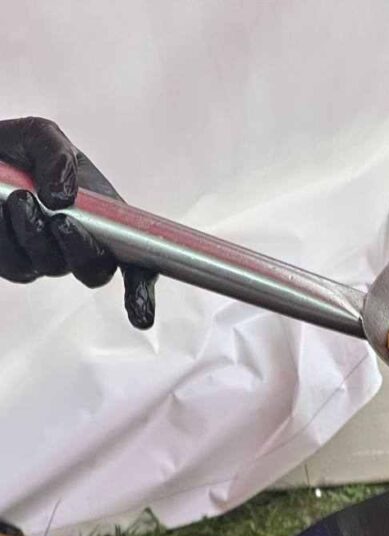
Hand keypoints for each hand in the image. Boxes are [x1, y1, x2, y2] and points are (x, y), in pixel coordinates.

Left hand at [0, 117, 156, 328]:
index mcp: (105, 218)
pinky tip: (1, 210)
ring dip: (33, 234)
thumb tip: (62, 197)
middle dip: (80, 250)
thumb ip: (58, 156)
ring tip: (18, 198)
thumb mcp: (41, 136)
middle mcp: (80, 243)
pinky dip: (7, 237)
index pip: (136, 261)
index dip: (141, 290)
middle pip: (95, 271)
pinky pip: (16, 265)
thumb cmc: (17, 149)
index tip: (140, 315)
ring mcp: (47, 257)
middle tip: (60, 220)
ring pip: (50, 265)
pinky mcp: (15, 264)